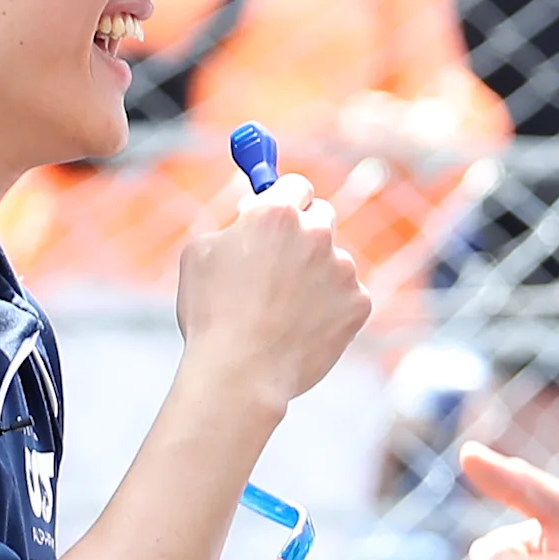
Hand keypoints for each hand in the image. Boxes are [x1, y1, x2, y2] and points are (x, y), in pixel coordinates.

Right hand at [171, 174, 371, 405]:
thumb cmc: (212, 315)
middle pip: (322, 215)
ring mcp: (343, 268)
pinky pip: (346, 295)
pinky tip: (301, 327)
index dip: (286, 199)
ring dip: (316, 274)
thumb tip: (249, 216)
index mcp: (276, 214)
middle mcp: (317, 233)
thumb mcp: (199, 255)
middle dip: (305, 232)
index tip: (282, 209)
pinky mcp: (359, 302)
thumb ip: (231, 226)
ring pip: (333, 260)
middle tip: (282, 259)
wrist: (240, 373)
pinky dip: (330, 306)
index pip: (296, 185)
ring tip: (282, 309)